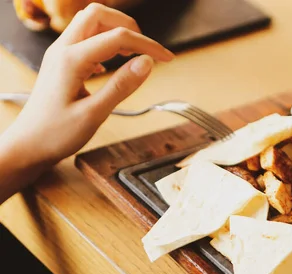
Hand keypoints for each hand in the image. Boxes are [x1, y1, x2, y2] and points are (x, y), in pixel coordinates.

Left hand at [7, 3, 173, 165]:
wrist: (28, 145)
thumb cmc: (56, 135)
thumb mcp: (94, 114)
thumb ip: (121, 86)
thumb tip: (147, 62)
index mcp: (72, 61)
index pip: (118, 38)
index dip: (147, 45)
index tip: (167, 58)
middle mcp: (62, 50)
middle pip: (99, 15)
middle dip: (128, 26)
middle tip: (147, 49)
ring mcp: (59, 54)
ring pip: (90, 23)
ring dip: (115, 31)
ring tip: (133, 55)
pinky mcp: (60, 62)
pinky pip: (84, 39)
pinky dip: (104, 43)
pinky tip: (112, 66)